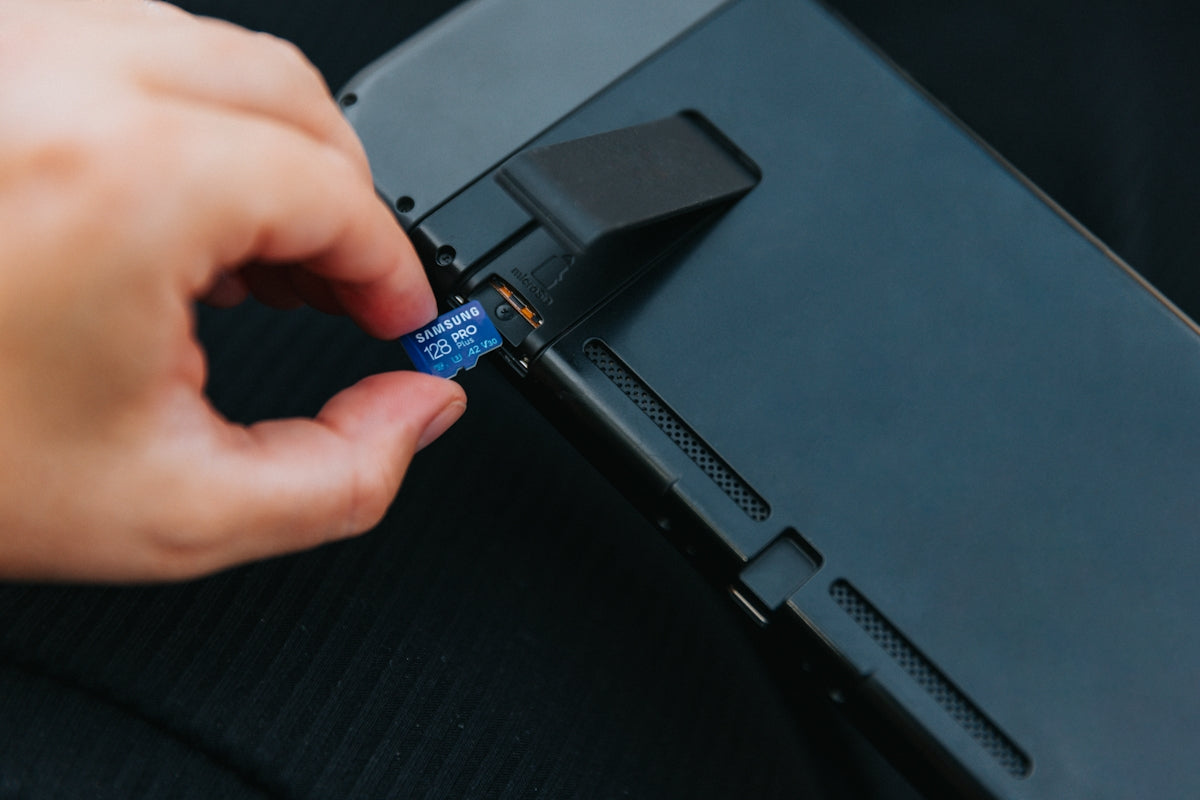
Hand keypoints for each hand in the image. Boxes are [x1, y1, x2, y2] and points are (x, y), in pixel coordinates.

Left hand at [0, 0, 465, 580]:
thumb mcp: (171, 512)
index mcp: (122, 179)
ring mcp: (12, 48)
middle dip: (348, 202)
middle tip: (351, 290)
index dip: (395, 269)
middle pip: (299, 101)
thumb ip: (342, 476)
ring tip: (268, 257)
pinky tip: (180, 209)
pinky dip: (189, 124)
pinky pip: (130, 52)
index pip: (335, 193)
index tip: (401, 319)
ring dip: (274, 157)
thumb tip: (418, 408)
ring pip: (219, 61)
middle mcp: (61, 76)